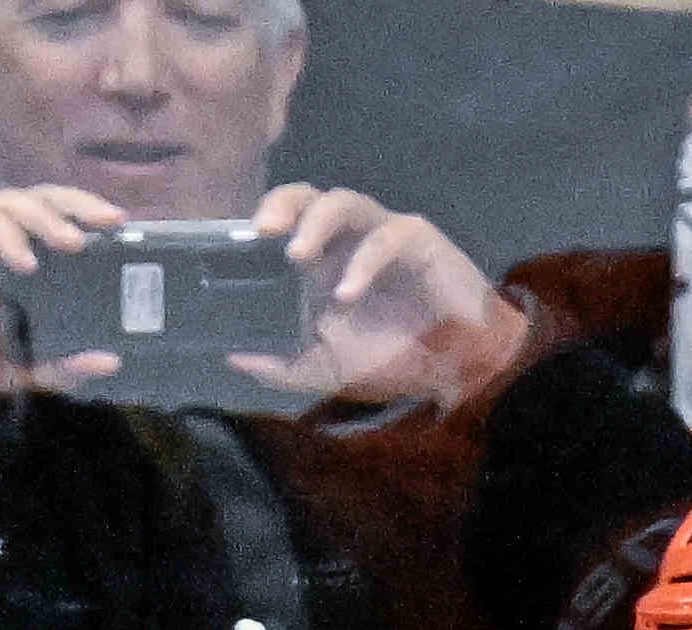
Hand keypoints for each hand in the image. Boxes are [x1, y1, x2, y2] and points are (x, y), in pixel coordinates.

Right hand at [0, 170, 124, 399]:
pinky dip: (5, 233)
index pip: (57, 218)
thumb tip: (111, 361)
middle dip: (77, 205)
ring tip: (69, 244)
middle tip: (109, 222)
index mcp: (18, 255)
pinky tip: (25, 261)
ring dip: (44, 219)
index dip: (86, 215)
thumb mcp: (16, 367)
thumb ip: (59, 366)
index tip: (122, 226)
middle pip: (42, 198)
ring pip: (13, 201)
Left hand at [247, 182, 528, 415]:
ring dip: (315, 222)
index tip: (237, 243)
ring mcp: (382, 234)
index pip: (286, 221)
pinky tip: (348, 294)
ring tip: (296, 255)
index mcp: (323, 261)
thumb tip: (233, 358)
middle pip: (308, 196)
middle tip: (262, 230)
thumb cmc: (396, 360)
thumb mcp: (328, 370)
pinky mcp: (417, 239)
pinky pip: (386, 237)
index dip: (262, 220)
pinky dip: (362, 263)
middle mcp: (348, 240)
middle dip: (282, 204)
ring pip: (344, 201)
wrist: (459, 368)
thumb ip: (282, 367)